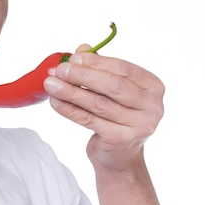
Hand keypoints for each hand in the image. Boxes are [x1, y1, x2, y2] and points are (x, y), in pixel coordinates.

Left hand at [44, 45, 164, 171]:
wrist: (120, 156)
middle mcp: (152, 106)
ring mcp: (140, 125)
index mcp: (153, 86)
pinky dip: (69, 109)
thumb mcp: (110, 89)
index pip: (122, 68)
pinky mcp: (121, 140)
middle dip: (82, 75)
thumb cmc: (116, 116)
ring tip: (51, 84)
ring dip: (70, 91)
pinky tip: (55, 101)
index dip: (95, 62)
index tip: (72, 58)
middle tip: (59, 70)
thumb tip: (81, 49)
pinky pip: (89, 120)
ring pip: (98, 103)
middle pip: (112, 85)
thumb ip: (100, 68)